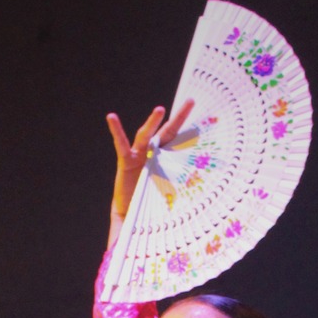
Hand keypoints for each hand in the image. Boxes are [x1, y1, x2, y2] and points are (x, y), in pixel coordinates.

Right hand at [106, 98, 195, 225]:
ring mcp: (140, 156)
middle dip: (178, 117)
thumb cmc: (152, 206)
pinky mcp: (126, 161)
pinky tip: (111, 117)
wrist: (132, 216)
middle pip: (168, 132)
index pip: (181, 142)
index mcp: (167, 161)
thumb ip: (185, 199)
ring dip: (152, 123)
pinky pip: (121, 144)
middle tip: (190, 102)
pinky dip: (116, 130)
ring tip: (160, 110)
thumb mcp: (172, 200)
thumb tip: (196, 211)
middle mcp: (154, 154)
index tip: (205, 118)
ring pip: (146, 135)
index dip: (191, 129)